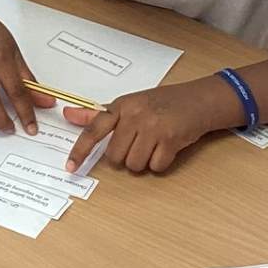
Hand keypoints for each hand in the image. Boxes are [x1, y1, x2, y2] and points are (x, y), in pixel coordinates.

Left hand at [62, 82, 215, 173]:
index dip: (80, 150)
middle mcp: (135, 115)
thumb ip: (99, 114)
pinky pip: (156, 167)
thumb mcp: (129, 103)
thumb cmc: (161, 103)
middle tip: (139, 144)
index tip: (71, 167)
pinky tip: (167, 148)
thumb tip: (68, 115)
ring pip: (134, 165)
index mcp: (121, 106)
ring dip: (143, 162)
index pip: (94, 129)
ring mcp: (153, 127)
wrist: (199, 100)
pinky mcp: (171, 139)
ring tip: (154, 144)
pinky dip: (161, 163)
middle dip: (125, 157)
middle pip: (115, 156)